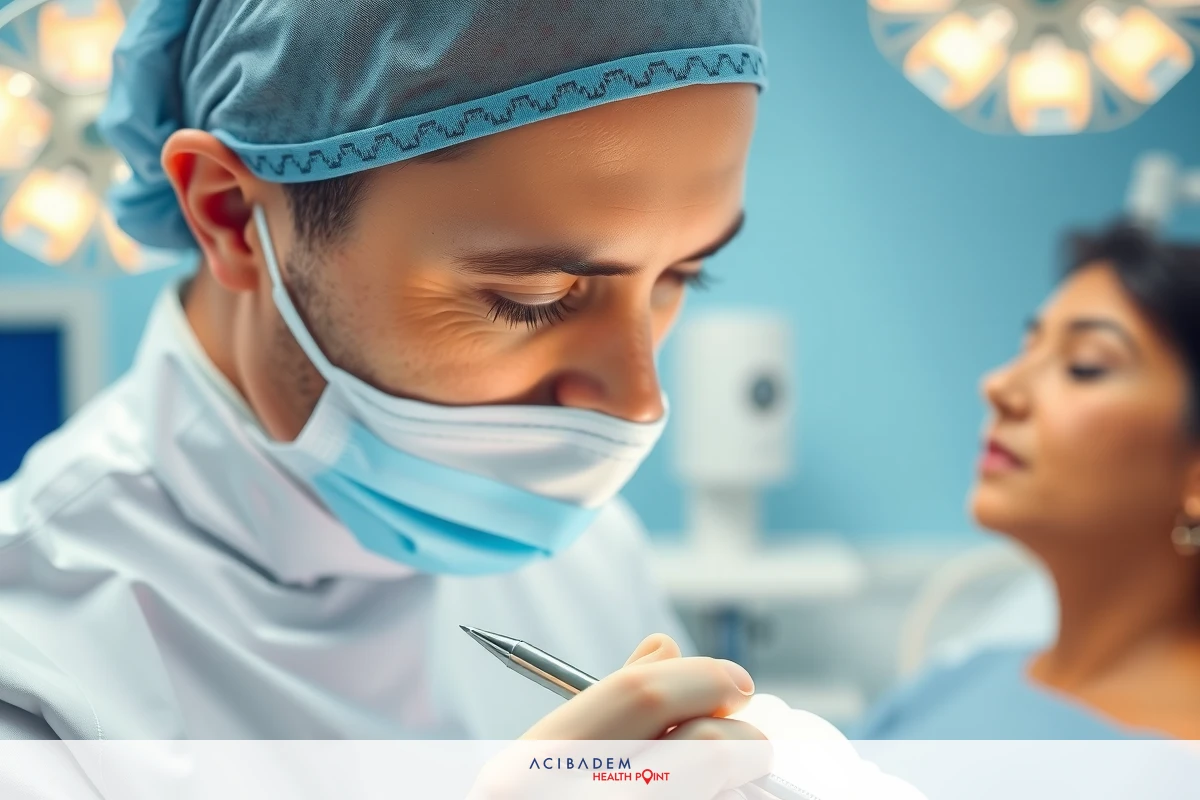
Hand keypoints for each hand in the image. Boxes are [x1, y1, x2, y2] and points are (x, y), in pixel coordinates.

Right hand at [469, 635, 773, 799]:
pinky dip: (722, 798)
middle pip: (698, 746)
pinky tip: (714, 796)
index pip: (638, 694)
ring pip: (711, 782)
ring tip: (740, 771)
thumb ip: (606, 706)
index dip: (700, 679)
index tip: (734, 682)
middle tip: (752, 738)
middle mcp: (567, 797)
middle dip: (738, 734)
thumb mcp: (546, 759)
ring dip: (739, 774)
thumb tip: (665, 647)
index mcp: (534, 760)